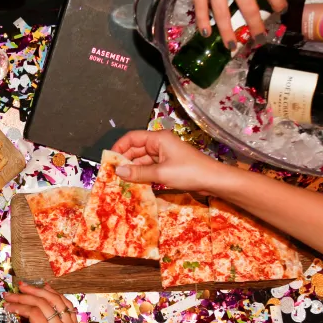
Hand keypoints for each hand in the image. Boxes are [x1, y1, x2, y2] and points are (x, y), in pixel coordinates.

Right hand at [0, 282, 104, 322]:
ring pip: (56, 300)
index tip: (6, 307)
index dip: (18, 307)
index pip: (33, 314)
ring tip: (24, 286)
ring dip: (39, 290)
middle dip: (24, 296)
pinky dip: (56, 294)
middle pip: (42, 303)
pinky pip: (67, 305)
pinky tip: (46, 289)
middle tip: (9, 295)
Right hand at [111, 130, 232, 192]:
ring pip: (143, 161)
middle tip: (112, 175)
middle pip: (136, 149)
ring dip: (133, 170)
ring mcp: (165, 155)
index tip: (109, 160)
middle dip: (124, 161)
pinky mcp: (169, 166)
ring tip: (120, 182)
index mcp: (158, 138)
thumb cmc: (189, 172)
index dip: (119, 147)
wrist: (213, 180)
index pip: (132, 138)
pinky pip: (150, 168)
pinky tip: (134, 184)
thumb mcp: (161, 173)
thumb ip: (138, 173)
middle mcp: (160, 144)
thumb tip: (118, 172)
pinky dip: (142, 175)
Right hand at [166, 0, 285, 47]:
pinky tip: (206, 34)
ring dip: (228, 33)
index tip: (280, 11)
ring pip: (223, 14)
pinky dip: (203, 22)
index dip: (278, 2)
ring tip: (232, 46)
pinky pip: (201, 7)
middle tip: (259, 39)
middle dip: (255, 27)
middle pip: (248, 9)